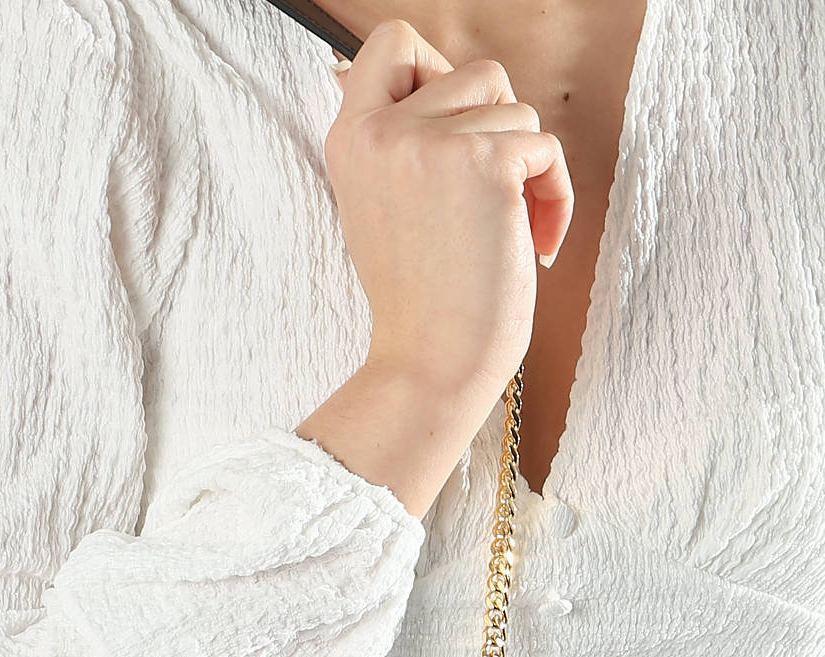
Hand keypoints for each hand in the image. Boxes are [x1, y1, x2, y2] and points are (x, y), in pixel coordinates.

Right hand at [327, 17, 573, 420]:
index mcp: (351, 138)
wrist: (431, 365)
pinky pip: (545, 147)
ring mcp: (432, 143)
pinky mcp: (486, 162)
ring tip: (505, 229)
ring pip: (516, 109)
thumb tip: (425, 76)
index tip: (450, 128)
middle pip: (476, 71)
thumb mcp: (381, 206)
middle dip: (498, 129)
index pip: (393, 42)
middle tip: (486, 197)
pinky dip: (554, 195)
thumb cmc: (419, 300)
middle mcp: (383, 131)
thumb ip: (397, 141)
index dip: (435, 67)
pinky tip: (533, 245)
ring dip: (527, 167)